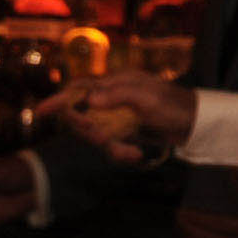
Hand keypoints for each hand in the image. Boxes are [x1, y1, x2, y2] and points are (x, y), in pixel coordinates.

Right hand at [34, 74, 196, 163]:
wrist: (196, 124)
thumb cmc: (174, 105)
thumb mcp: (148, 97)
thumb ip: (118, 95)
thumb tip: (89, 99)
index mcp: (114, 84)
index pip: (79, 89)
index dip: (59, 100)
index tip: (41, 112)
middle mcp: (111, 99)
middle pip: (82, 117)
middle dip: (90, 132)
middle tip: (104, 139)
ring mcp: (117, 117)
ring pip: (96, 134)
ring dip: (110, 147)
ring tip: (130, 152)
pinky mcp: (124, 132)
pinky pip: (110, 145)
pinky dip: (120, 153)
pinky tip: (136, 154)